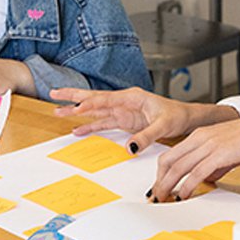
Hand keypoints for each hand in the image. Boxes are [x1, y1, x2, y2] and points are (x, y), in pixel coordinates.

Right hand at [50, 87, 237, 154]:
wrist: (186, 118)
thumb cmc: (176, 116)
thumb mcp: (163, 126)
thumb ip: (145, 136)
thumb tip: (129, 146)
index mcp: (132, 97)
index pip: (105, 99)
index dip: (89, 104)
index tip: (74, 108)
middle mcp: (124, 101)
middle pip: (94, 98)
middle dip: (73, 96)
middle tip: (54, 93)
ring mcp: (122, 111)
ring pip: (94, 110)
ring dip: (76, 111)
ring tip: (57, 111)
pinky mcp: (124, 121)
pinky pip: (102, 122)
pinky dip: (89, 125)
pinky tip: (77, 129)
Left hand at [149, 112, 239, 202]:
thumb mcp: (226, 149)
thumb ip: (214, 163)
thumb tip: (207, 178)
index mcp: (199, 135)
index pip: (171, 154)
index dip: (161, 172)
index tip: (158, 184)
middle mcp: (200, 138)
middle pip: (168, 160)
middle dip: (159, 180)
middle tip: (156, 195)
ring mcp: (208, 145)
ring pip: (179, 167)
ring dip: (168, 186)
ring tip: (164, 198)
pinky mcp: (219, 154)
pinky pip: (197, 173)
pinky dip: (187, 186)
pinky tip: (184, 194)